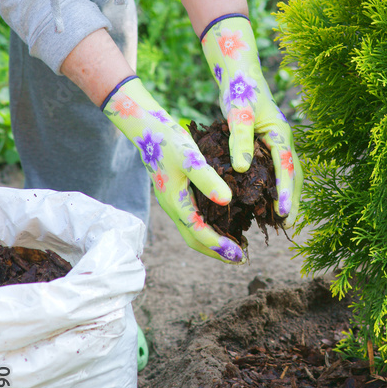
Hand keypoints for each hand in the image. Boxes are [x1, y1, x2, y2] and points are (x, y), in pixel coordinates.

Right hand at [102, 76, 244, 261]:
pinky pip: (192, 218)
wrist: (147, 128)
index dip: (219, 246)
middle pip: (194, 239)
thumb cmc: (169, 141)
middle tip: (239, 259)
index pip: (199, 233)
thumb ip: (208, 179)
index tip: (239, 254)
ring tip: (234, 246)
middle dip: (216, 251)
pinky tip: (222, 221)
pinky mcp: (175, 194)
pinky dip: (207, 227)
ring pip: (192, 230)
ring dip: (212, 241)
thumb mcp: (191, 158)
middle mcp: (173, 207)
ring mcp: (172, 201)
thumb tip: (227, 201)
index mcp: (176, 202)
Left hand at [201, 14, 302, 227]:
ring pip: (287, 174)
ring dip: (286, 195)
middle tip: (288, 224)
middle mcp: (283, 140)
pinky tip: (264, 200)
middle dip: (293, 199)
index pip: (286, 168)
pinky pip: (275, 170)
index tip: (285, 213)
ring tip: (280, 219)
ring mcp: (277, 143)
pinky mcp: (267, 145)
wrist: (240, 73)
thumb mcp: (237, 113)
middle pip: (293, 175)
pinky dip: (274, 186)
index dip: (286, 192)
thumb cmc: (240, 90)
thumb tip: (243, 169)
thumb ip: (240, 140)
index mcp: (280, 133)